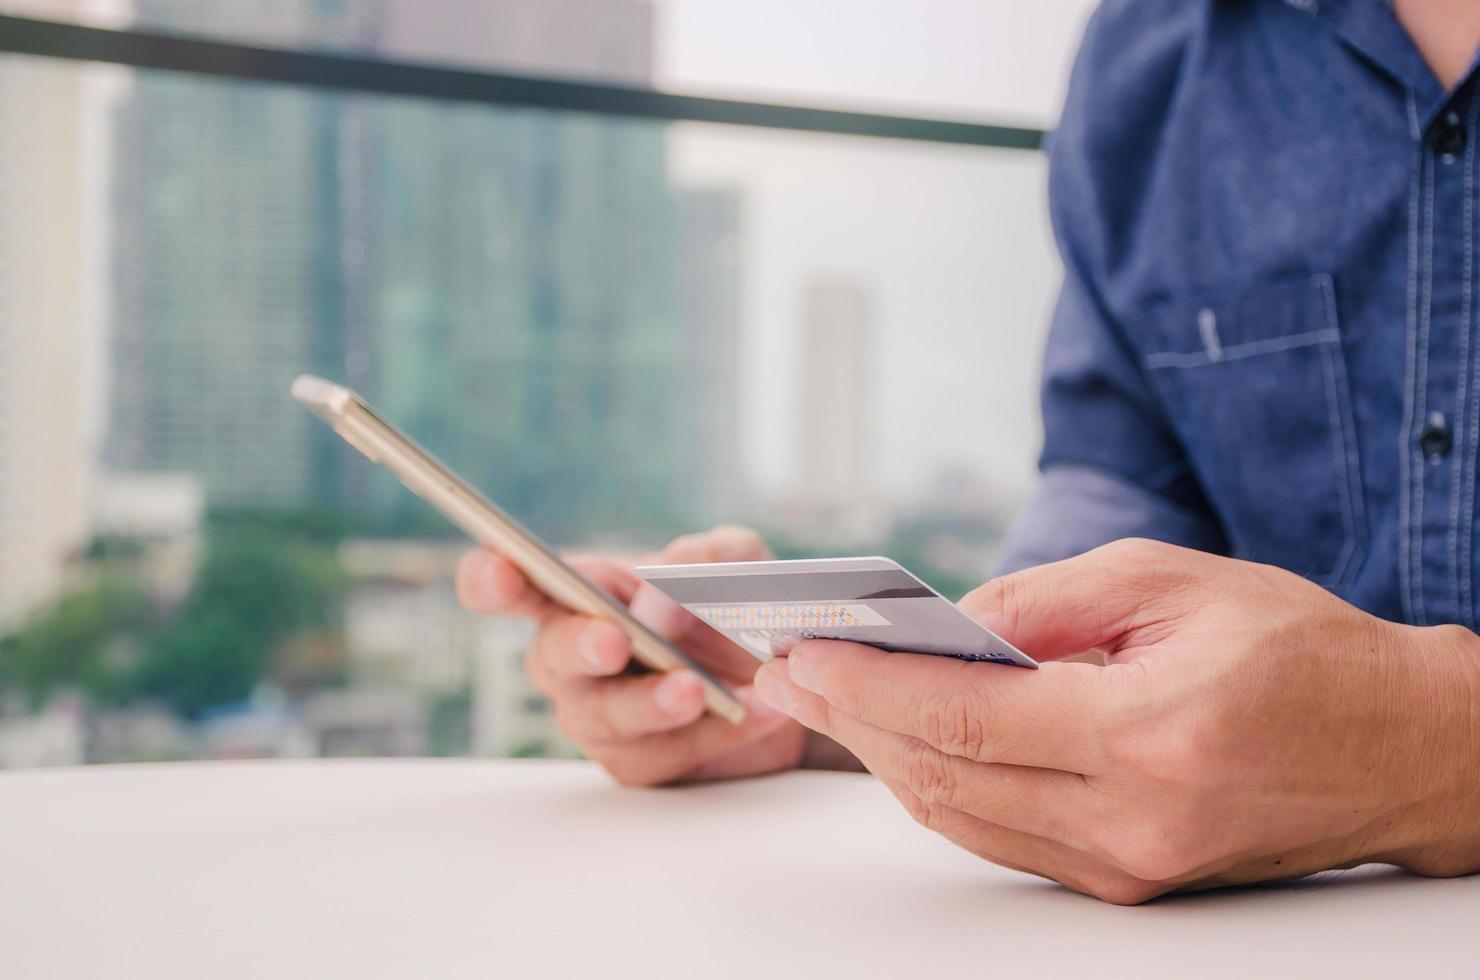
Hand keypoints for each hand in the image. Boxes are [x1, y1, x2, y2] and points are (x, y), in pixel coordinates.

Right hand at [457, 525, 806, 784]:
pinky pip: (662, 754)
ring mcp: (597, 714)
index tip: (501, 572)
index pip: (509, 584)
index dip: (491, 578)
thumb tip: (657, 595)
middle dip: (579, 645)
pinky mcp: (636, 763)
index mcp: (581, 594)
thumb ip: (706, 557)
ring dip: (650, 702)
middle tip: (615, 641)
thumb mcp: (738, 563)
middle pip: (549, 655)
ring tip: (696, 690)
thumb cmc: (737, 609)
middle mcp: (572, 656)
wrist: (790, 682)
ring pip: (603, 715)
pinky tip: (755, 712)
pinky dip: (715, 731)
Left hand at [753, 539, 1479, 902]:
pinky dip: (941, 787)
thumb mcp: (1173, 581)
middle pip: (947, 777)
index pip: (965, 718)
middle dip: (853, 723)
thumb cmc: (1300, 650)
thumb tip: (947, 624)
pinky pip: (1002, 838)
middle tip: (789, 675)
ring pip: (963, 818)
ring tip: (826, 702)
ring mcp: (1128, 865)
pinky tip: (903, 740)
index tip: (804, 655)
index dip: (870, 687)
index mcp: (1147, 735)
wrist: (1399, 751)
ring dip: (884, 758)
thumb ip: (1047, 602)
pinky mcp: (1129, 881)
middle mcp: (1131, 819)